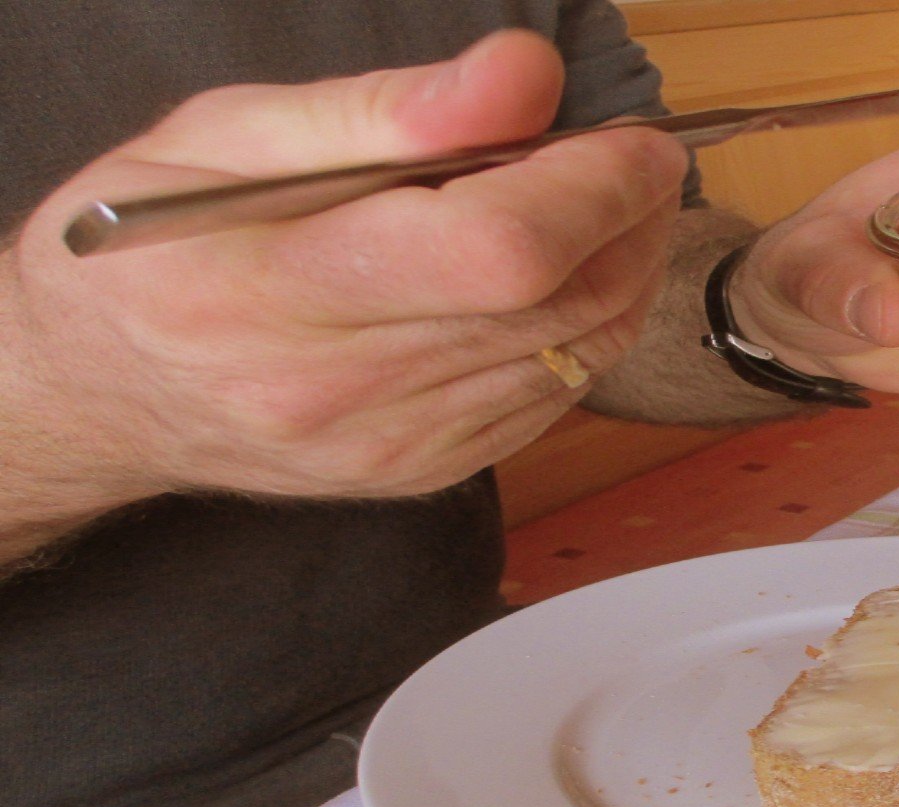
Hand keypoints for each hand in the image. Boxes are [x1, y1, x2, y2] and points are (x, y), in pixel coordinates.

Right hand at [3, 30, 685, 519]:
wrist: (95, 391)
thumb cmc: (149, 246)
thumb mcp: (228, 134)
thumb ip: (389, 108)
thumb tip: (526, 75)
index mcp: (277, 291)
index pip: (496, 252)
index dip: (594, 189)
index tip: (631, 139)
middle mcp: (340, 391)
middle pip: (557, 304)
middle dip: (628, 217)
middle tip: (635, 157)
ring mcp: (392, 446)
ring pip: (577, 355)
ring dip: (624, 269)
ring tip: (612, 201)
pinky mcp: (426, 471)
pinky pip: (554, 397)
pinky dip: (583, 326)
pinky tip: (560, 273)